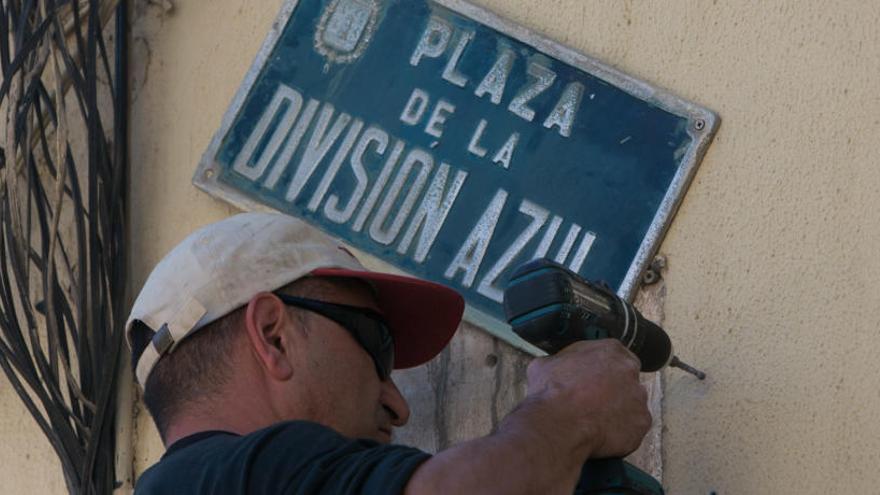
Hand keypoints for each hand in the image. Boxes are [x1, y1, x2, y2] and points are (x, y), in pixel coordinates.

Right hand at [525, 339, 651, 458]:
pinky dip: (621, 432)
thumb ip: (560, 362)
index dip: (601, 370)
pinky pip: (633, 427)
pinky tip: (602, 434)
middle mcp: (630, 370)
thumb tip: (555, 367)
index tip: (593, 379)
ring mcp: (639, 397)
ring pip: (632, 404)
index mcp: (610, 350)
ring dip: (618, 411)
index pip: (613, 355)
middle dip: (613, 389)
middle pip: (626, 379)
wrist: (558, 424)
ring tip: (595, 420)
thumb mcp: (545, 364)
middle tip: (593, 401)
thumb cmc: (551, 392)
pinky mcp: (641, 423)